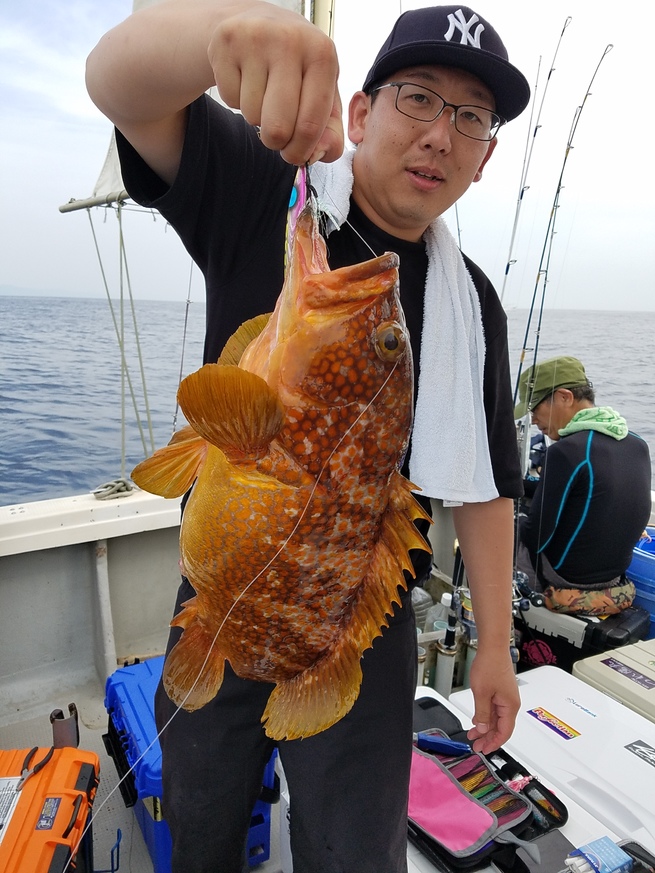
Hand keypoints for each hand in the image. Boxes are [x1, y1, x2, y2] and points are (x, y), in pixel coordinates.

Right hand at [209, 2, 343, 164]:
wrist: (257, 22)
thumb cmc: (296, 66)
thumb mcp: (322, 91)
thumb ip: (330, 130)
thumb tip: (319, 154)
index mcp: (322, 54)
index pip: (311, 124)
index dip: (300, 151)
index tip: (294, 156)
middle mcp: (290, 41)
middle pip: (278, 127)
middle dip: (276, 142)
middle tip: (276, 132)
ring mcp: (255, 39)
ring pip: (252, 116)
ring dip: (256, 116)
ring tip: (263, 93)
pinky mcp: (226, 43)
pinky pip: (230, 100)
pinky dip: (238, 100)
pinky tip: (246, 80)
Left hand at [465, 648, 519, 753]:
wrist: (492, 647)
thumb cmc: (489, 665)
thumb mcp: (481, 693)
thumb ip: (482, 714)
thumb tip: (482, 730)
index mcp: (510, 706)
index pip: (505, 732)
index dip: (494, 743)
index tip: (484, 749)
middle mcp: (510, 703)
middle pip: (501, 727)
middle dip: (488, 738)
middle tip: (476, 745)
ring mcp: (506, 697)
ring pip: (496, 718)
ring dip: (485, 728)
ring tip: (473, 735)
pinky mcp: (500, 691)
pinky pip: (494, 709)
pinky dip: (485, 717)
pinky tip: (477, 721)